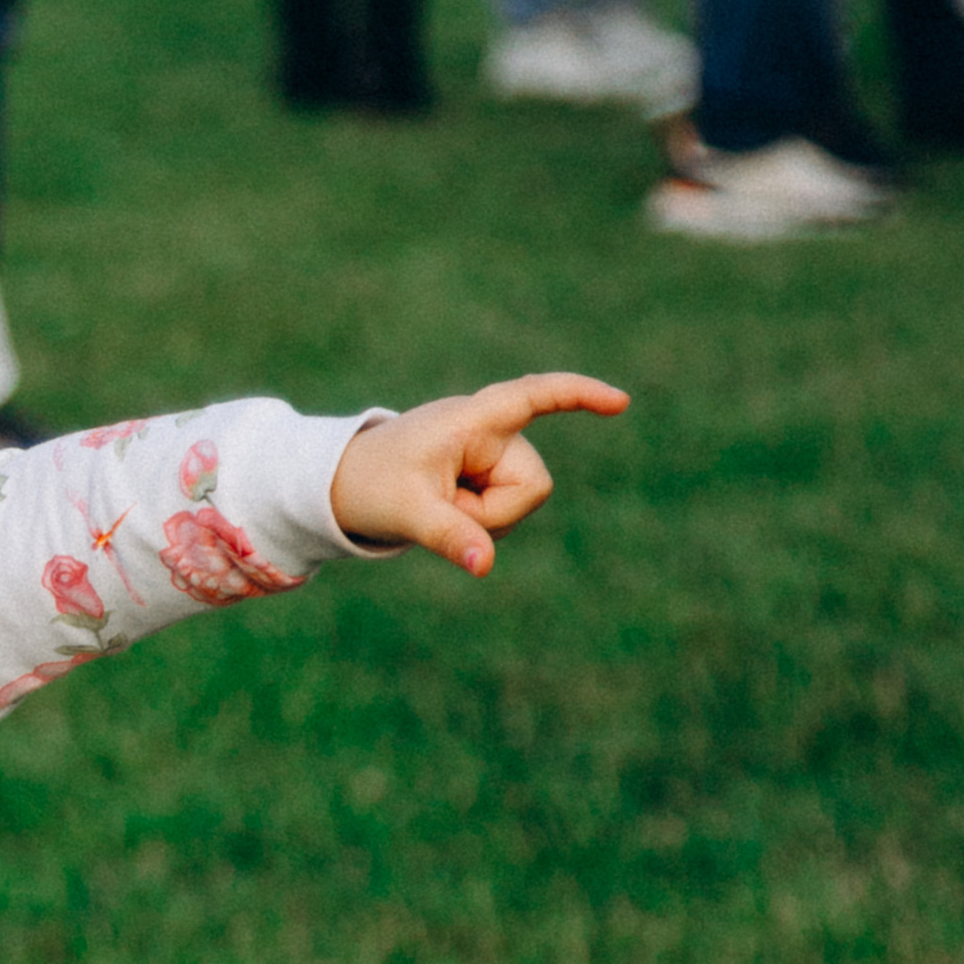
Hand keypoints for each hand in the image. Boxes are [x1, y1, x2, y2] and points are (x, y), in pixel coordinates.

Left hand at [331, 373, 628, 574]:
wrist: (343, 484)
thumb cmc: (370, 485)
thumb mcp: (407, 513)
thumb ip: (450, 537)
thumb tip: (485, 567)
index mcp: (470, 420)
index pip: (534, 396)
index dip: (578, 397)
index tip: (620, 403)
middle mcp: (489, 429)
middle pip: (532, 486)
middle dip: (494, 513)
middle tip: (442, 508)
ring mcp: (491, 452)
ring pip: (521, 503)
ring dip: (483, 518)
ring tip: (440, 505)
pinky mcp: (488, 473)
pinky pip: (506, 510)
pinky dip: (480, 521)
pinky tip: (449, 507)